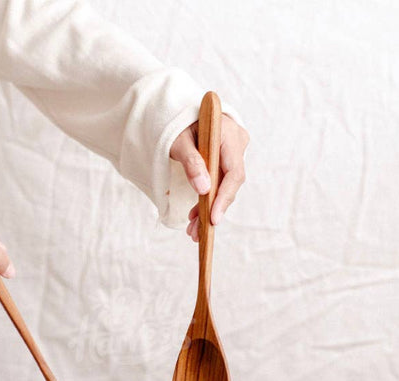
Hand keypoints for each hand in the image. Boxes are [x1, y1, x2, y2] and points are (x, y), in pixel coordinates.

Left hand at [170, 113, 248, 241]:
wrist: (179, 113)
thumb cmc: (177, 122)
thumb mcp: (178, 140)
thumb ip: (191, 162)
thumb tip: (203, 189)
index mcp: (228, 134)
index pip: (233, 172)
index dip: (224, 198)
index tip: (213, 219)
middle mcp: (236, 143)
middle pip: (229, 184)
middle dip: (212, 210)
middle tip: (197, 232)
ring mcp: (233, 152)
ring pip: (224, 187)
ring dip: (208, 209)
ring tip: (193, 231)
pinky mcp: (226, 160)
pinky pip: (220, 183)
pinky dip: (207, 200)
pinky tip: (195, 216)